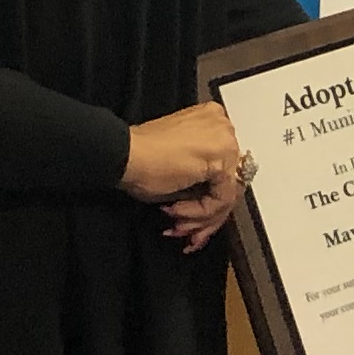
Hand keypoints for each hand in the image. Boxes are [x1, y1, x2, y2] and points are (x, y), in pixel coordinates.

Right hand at [123, 105, 247, 250]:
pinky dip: (199, 212)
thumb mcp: (181, 169)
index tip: (189, 219)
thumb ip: (202, 181)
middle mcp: (223, 126)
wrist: (125, 155)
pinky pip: (221, 199)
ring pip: (226, 195)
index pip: (223, 170)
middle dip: (206, 215)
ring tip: (177, 225)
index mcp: (212, 122)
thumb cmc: (141, 158)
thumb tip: (212, 209)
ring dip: (200, 218)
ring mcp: (225, 140)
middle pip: (227, 184)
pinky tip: (176, 211)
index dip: (206, 201)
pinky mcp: (222, 159)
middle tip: (187, 232)